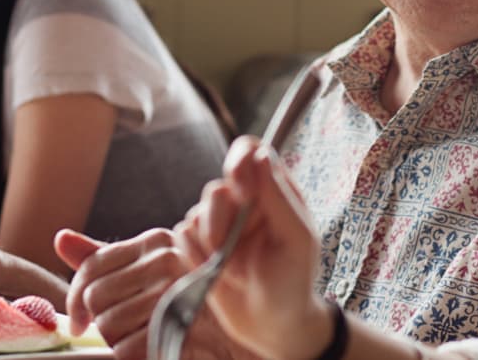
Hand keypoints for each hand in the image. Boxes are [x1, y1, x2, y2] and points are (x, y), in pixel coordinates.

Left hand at [57, 228, 186, 359]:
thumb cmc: (184, 303)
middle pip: (96, 297)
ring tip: (145, 335)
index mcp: (158, 242)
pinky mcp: (177, 329)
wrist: (231, 340)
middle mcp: (169, 261)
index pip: (92, 266)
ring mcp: (175, 294)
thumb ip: (105, 259)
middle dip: (103, 321)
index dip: (76, 299)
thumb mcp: (147, 272)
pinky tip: (153, 349)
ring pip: (108, 325)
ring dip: (119, 340)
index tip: (81, 321)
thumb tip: (61, 239)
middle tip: (128, 326)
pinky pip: (125, 350)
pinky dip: (132, 356)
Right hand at [176, 136, 330, 359]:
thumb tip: (261, 153)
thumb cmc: (294, 281)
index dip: (238, 162)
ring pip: (195, 213)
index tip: (242, 190)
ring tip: (235, 270)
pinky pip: (181, 236)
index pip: (248, 152)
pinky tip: (216, 274)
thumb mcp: (296, 238)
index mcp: (272, 190)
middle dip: (222, 222)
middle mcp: (244, 201)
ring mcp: (220, 224)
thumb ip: (278, 196)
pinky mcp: (199, 246)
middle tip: (233, 249)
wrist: (273, 326)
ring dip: (211, 245)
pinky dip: (195, 257)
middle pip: (215, 189)